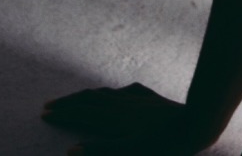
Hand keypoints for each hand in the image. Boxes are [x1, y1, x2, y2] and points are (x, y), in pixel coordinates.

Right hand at [41, 82, 211, 155]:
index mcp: (114, 118)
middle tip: (50, 105)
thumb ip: (100, 151)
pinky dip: (110, 93)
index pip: (82, 113)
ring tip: (75, 99)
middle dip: (69, 102)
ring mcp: (136, 99)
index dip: (63, 113)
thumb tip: (70, 151)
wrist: (196, 123)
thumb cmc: (163, 145)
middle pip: (89, 99)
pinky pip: (123, 92)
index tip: (45, 113)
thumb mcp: (130, 153)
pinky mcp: (150, 98)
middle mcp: (122, 104)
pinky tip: (115, 95)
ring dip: (86, 96)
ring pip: (105, 93)